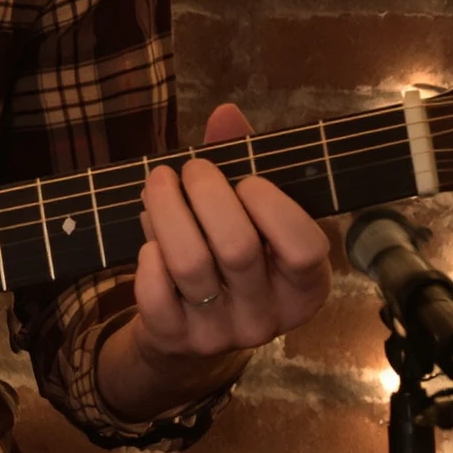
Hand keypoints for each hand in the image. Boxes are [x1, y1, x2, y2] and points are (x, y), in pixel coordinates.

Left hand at [96, 103, 331, 421]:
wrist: (189, 328)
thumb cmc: (230, 252)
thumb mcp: (249, 212)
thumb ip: (245, 161)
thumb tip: (226, 113)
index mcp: (304, 285)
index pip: (303, 249)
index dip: (272, 206)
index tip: (247, 180)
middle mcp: (269, 316)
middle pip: (238, 246)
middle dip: (207, 192)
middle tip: (192, 168)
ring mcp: (222, 334)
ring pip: (190, 263)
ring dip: (167, 209)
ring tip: (159, 182)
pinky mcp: (175, 339)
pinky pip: (155, 294)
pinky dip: (148, 256)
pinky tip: (151, 239)